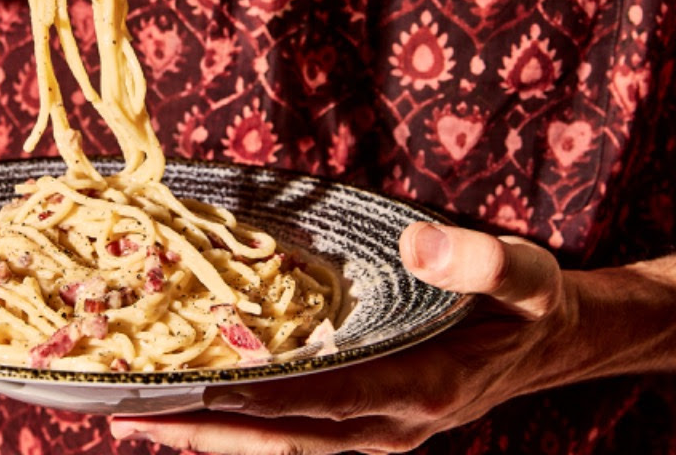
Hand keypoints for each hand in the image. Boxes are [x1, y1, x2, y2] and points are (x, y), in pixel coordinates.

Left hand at [110, 223, 582, 454]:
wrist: (549, 346)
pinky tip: (189, 413)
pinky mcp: (362, 426)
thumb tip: (419, 242)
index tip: (192, 390)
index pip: (325, 400)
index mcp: (422, 387)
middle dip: (204, 430)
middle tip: (126, 414)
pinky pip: (287, 436)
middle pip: (282, 438)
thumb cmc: (528, 304)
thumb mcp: (526, 273)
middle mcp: (389, 425)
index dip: (259, 399)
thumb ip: (480, 261)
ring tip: (134, 419)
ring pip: (276, 446)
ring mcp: (373, 433)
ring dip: (206, 436)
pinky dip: (235, 429)